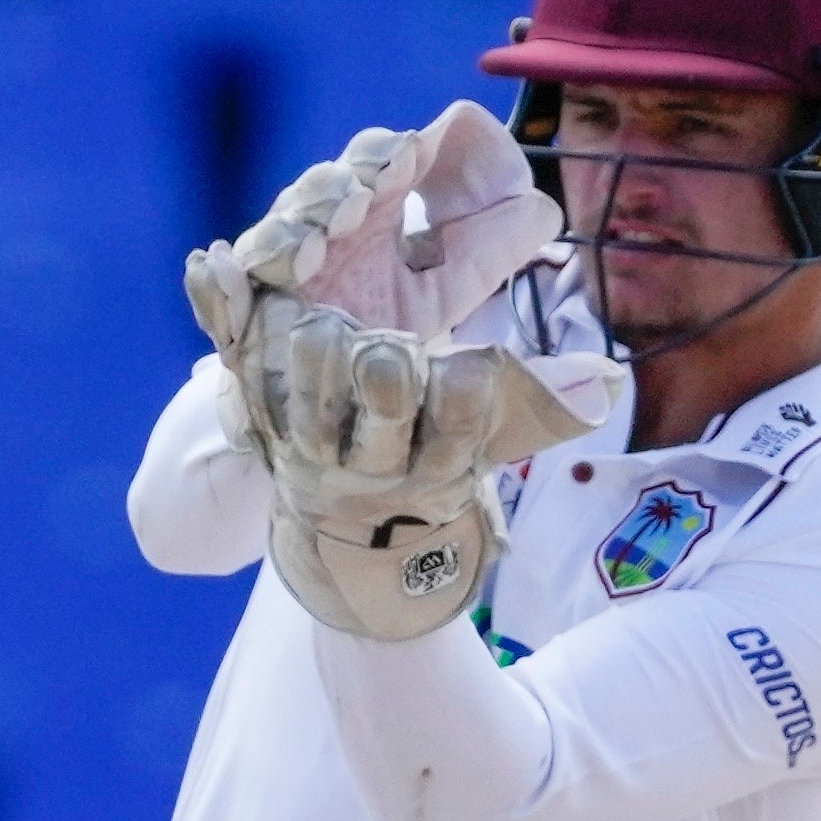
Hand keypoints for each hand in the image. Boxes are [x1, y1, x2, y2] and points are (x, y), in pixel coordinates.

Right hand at [188, 102, 562, 348]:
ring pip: (275, 233)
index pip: (378, 159)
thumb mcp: (445, 289)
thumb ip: (489, 250)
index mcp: (371, 208)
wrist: (334, 403)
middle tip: (363, 194)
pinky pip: (219, 293)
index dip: (391, 152)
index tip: (413, 150)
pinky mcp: (241, 317)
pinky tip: (220, 267)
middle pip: (322, 187)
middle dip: (340, 184)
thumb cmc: (390, 331)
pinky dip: (217, 282)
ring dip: (292, 229)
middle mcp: (320, 229)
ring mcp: (277, 271)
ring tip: (314, 242)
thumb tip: (542, 209)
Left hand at [211, 291, 589, 642]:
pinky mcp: (262, 425)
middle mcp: (373, 462)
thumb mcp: (482, 452)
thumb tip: (606, 379)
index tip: (478, 365)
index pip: (462, 418)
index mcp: (437, 465)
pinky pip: (241, 367)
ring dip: (315, 353)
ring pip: (311, 393)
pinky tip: (214, 263)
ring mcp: (310, 448)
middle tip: (387, 347)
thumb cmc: (430, 479)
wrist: (348, 557)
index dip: (468, 393)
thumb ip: (533, 406)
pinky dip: (225, 310)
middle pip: (383, 405)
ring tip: (316, 320)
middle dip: (389, 376)